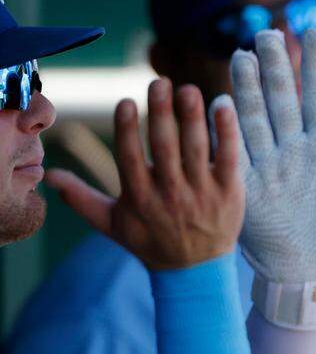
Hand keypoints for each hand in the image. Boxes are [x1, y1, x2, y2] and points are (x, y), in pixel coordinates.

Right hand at [47, 80, 243, 269]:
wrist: (195, 270)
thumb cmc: (151, 241)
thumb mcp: (112, 224)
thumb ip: (81, 198)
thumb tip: (48, 176)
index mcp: (140, 197)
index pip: (130, 158)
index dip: (127, 129)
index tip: (125, 101)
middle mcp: (170, 194)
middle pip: (165, 148)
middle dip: (161, 113)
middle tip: (160, 82)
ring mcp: (202, 194)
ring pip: (196, 150)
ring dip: (193, 117)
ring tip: (187, 90)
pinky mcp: (230, 193)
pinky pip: (229, 158)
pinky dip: (227, 132)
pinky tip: (223, 106)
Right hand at [228, 30, 315, 325]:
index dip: (315, 67)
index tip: (311, 33)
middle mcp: (294, 152)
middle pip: (282, 100)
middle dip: (275, 67)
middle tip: (267, 33)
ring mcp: (269, 168)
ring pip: (256, 118)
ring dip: (248, 88)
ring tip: (244, 55)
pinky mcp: (248, 189)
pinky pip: (234, 154)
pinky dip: (227, 128)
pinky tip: (222, 100)